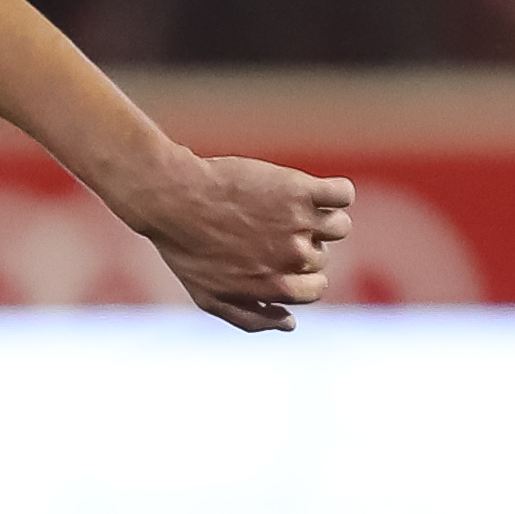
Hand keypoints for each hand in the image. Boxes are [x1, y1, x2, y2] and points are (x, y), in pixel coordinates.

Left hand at [118, 156, 354, 331]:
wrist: (172, 198)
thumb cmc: (186, 250)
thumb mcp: (210, 297)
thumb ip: (252, 318)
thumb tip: (291, 324)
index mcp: (278, 287)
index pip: (316, 289)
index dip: (297, 274)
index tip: (272, 257)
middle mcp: (295, 257)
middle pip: (323, 255)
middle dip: (300, 244)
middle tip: (262, 228)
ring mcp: (300, 222)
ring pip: (339, 226)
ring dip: (321, 219)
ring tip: (286, 208)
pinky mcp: (301, 189)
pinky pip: (342, 194)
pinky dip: (336, 193)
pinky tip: (311, 191)